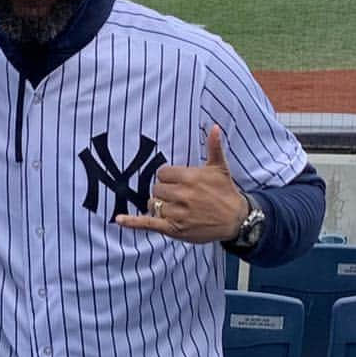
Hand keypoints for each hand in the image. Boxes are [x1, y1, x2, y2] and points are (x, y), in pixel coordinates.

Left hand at [115, 125, 248, 242]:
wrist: (236, 220)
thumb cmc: (226, 192)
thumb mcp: (220, 168)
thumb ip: (214, 147)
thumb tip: (214, 127)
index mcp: (190, 178)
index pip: (162, 173)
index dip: (167, 178)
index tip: (177, 182)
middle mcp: (182, 195)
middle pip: (157, 189)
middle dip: (164, 192)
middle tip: (178, 196)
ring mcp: (177, 213)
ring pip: (154, 204)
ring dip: (160, 206)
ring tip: (175, 207)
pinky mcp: (174, 229)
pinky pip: (148, 223)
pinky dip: (132, 222)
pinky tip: (119, 219)